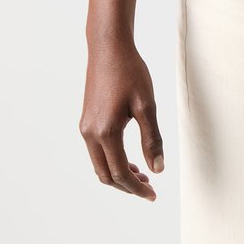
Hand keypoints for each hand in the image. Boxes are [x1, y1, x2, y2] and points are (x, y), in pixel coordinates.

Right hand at [80, 41, 163, 199]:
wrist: (109, 48)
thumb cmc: (130, 72)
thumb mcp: (147, 106)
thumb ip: (152, 139)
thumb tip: (158, 169)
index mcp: (105, 132)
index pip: (120, 173)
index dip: (137, 188)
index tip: (153, 195)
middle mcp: (90, 133)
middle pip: (106, 175)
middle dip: (127, 186)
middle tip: (149, 188)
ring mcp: (85, 127)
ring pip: (99, 164)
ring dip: (119, 174)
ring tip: (142, 174)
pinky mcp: (86, 120)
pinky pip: (96, 151)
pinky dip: (112, 161)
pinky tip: (129, 157)